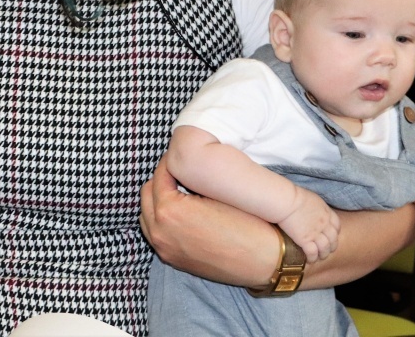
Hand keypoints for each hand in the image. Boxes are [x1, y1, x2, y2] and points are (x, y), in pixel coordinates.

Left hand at [139, 160, 276, 286]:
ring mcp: (164, 248)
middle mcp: (160, 231)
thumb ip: (193, 178)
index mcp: (170, 211)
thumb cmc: (249, 223)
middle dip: (162, 179)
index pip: (161, 174)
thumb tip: (182, 165)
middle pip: (148, 193)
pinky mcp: (172, 260)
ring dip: (158, 200)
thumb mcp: (219, 192)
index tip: (183, 155)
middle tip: (182, 171)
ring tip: (181, 191)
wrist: (268, 260)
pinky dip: (160, 219)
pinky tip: (182, 212)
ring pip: (146, 214)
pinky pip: (154, 233)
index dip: (172, 161)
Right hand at [277, 186, 339, 262]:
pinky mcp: (305, 240)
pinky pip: (312, 253)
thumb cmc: (293, 195)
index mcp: (326, 212)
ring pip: (325, 248)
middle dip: (331, 247)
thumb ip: (315, 206)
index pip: (337, 225)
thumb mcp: (310, 198)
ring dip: (323, 254)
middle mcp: (324, 224)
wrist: (286, 201)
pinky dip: (312, 258)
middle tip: (326, 250)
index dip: (335, 233)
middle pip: (333, 239)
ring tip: (319, 258)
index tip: (330, 236)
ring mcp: (316, 233)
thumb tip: (310, 208)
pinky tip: (309, 260)